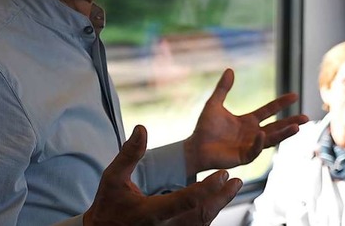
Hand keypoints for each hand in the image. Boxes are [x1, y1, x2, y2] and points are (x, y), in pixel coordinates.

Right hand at [84, 125, 242, 225]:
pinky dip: (208, 214)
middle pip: (201, 214)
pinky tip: (216, 201)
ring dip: (218, 206)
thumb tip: (142, 128)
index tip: (224, 175)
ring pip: (202, 223)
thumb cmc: (108, 204)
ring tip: (232, 188)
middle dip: (221, 198)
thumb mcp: (113, 178)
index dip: (207, 188)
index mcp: (151, 213)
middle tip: (236, 180)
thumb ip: (129, 154)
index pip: (186, 200)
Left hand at [184, 68, 308, 174]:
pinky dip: (259, 142)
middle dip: (291, 122)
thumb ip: (223, 88)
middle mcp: (252, 134)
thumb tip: (229, 69)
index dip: (281, 103)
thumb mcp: (214, 104)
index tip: (294, 95)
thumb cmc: (204, 128)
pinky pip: (255, 149)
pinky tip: (262, 134)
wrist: (195, 146)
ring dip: (284, 133)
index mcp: (248, 121)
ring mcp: (250, 146)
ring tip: (298, 127)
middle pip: (276, 127)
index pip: (269, 111)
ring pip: (271, 139)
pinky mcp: (244, 156)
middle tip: (306, 117)